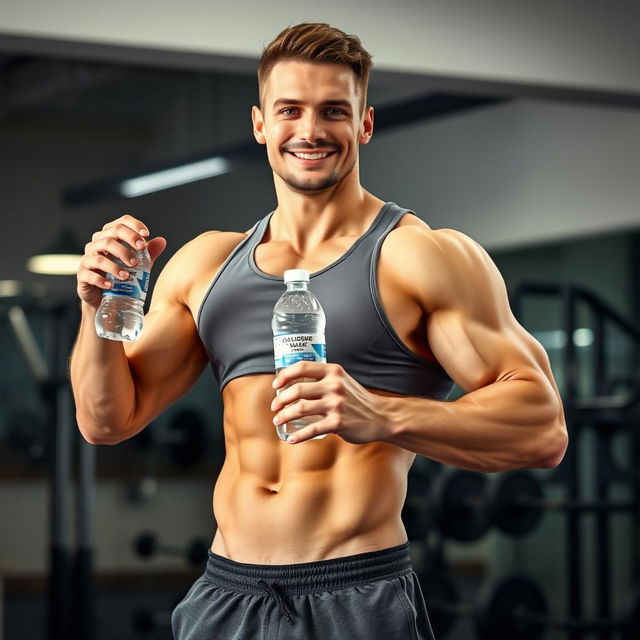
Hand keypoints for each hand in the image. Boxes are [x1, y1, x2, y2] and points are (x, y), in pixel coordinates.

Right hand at [77, 214, 166, 307]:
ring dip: (114, 267)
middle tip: (137, 260)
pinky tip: (111, 285)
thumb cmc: (120, 275)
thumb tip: (162, 241)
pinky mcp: (82, 275)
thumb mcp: (138, 263)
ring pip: (99, 257)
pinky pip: (89, 275)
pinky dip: (100, 280)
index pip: (121, 223)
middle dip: (125, 247)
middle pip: (110, 237)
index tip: (146, 234)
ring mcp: (87, 259)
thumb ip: (148, 253)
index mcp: (110, 236)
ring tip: (127, 276)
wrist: (103, 296)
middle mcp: (96, 244)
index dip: (134, 226)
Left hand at [270, 362, 388, 443]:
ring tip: (278, 420)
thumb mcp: (341, 381)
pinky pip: (312, 429)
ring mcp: (336, 404)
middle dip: (280, 400)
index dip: (284, 375)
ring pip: (300, 409)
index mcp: (332, 371)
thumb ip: (322, 379)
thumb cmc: (356, 399)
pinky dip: (298, 435)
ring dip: (284, 416)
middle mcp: (334, 385)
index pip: (302, 367)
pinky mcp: (338, 423)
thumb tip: (293, 384)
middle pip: (297, 390)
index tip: (275, 385)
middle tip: (275, 407)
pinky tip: (291, 439)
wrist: (379, 416)